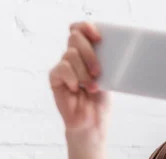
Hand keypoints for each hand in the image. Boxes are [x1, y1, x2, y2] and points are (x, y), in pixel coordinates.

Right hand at [49, 21, 109, 139]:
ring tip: (92, 88)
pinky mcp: (55, 78)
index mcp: (86, 54)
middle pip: (74, 38)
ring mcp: (64, 67)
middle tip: (98, 72)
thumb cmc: (100, 103)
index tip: (99, 38)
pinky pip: (62, 69)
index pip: (80, 30)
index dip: (87, 28)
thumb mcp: (108, 78)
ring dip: (84, 73)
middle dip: (89, 54)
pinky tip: (77, 89)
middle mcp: (73, 58)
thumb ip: (104, 61)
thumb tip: (110, 48)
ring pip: (70, 55)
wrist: (92, 123)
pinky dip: (72, 78)